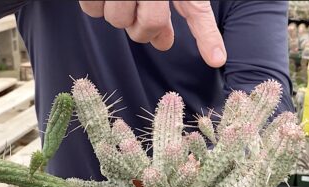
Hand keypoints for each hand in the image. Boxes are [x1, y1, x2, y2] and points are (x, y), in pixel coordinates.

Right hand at [79, 1, 226, 67]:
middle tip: (140, 12)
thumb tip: (171, 46)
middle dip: (142, 28)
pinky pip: (92, 9)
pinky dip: (97, 6)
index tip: (216, 59)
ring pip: (116, 20)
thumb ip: (178, 10)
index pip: (196, 11)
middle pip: (146, 27)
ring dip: (119, 13)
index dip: (207, 37)